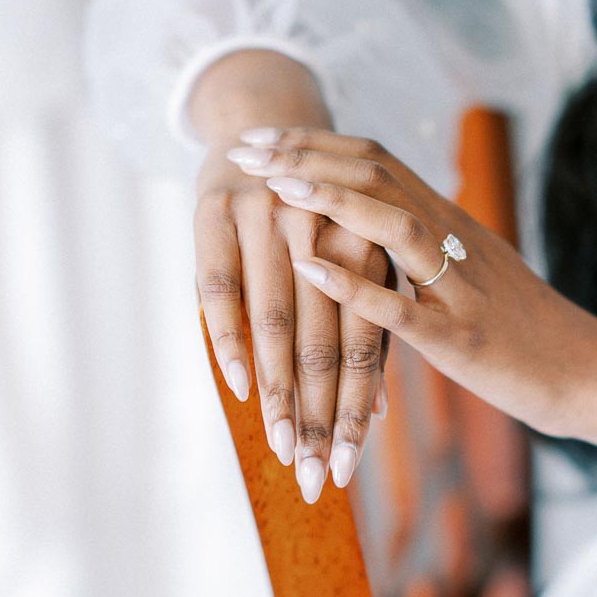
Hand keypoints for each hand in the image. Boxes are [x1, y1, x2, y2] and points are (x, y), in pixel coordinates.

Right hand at [196, 131, 390, 502]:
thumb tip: (380, 413)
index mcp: (367, 245)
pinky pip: (221, 285)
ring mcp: (270, 220)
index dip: (356, 408)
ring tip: (281, 447)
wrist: (262, 117)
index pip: (368, 342)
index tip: (347, 469)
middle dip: (321, 416)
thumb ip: (367, 324)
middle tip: (314, 478)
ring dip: (280, 392)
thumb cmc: (318, 210)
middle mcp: (324, 233)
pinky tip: (242, 386)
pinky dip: (229, 337)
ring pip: (277, 320)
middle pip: (325, 340)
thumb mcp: (356, 256)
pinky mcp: (216, 212)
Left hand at [227, 126, 596, 440]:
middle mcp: (455, 241)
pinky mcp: (462, 339)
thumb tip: (375, 219)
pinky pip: (403, 306)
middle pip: (379, 175)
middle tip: (247, 151)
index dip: (317, 144)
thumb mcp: (471, 273)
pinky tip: (310, 268)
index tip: (263, 139)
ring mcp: (460, 289)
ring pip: (394, 224)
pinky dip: (353, 284)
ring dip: (331, 201)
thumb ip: (426, 245)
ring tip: (275, 189)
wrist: (587, 372)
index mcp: (451, 224)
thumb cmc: (523, 330)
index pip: (378, 160)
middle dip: (307, 158)